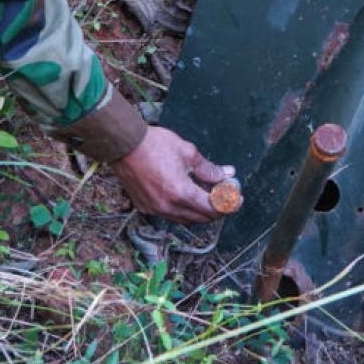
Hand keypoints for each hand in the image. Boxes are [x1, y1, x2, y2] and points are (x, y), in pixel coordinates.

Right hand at [112, 126, 234, 223]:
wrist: (124, 145)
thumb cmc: (155, 145)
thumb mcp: (188, 153)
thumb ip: (209, 168)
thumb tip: (227, 174)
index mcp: (181, 193)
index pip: (212, 208)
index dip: (229, 205)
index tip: (238, 199)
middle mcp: (168, 207)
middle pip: (201, 218)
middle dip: (217, 210)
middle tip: (226, 197)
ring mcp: (155, 210)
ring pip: (185, 219)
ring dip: (200, 212)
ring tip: (208, 196)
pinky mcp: (145, 207)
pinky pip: (170, 215)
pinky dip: (183, 210)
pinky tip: (187, 197)